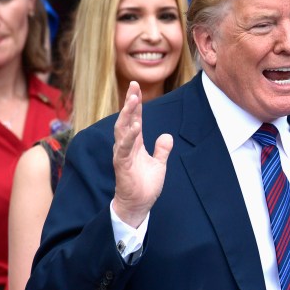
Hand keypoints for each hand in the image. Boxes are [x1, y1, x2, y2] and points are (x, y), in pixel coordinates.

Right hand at [112, 81, 172, 227]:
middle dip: (130, 102)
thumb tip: (167, 136)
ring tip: (133, 99)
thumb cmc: (145, 185)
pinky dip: (129, 136)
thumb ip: (162, 149)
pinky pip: (124, 148)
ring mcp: (123, 154)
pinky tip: (136, 125)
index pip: (135, 119)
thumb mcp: (158, 164)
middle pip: (127, 119)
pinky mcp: (122, 164)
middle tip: (134, 85)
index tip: (136, 87)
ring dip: (128, 114)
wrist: (139, 205)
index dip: (136, 104)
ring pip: (123, 130)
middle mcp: (126, 146)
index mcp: (135, 144)